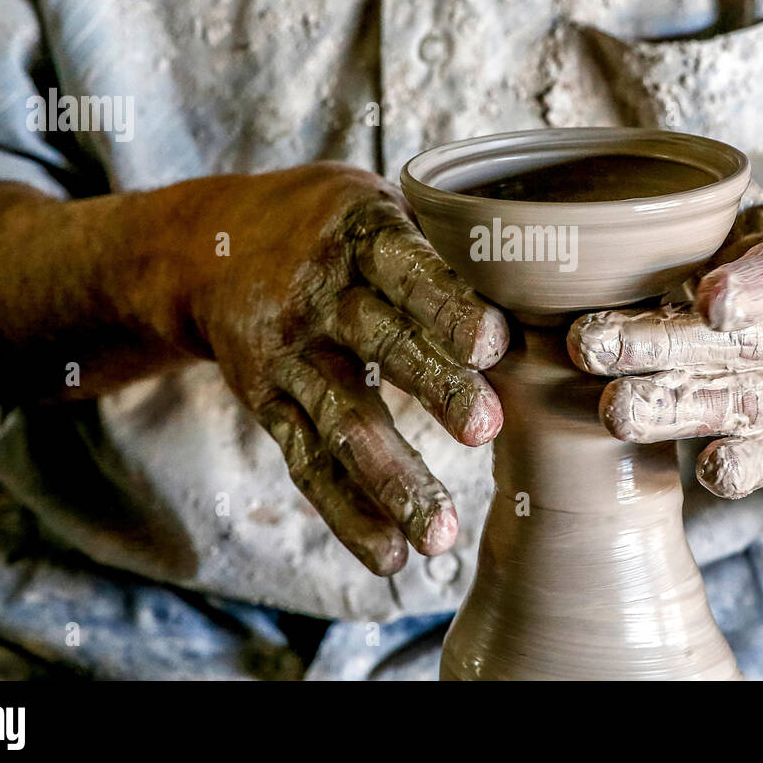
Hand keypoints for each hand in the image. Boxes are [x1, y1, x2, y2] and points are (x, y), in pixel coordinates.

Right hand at [180, 164, 508, 574]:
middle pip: (379, 342)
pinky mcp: (268, 403)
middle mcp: (318, 295)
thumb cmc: (332, 225)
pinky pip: (306, 463)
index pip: (405, 268)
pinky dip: (347, 514)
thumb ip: (444, 240)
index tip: (493, 341)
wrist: (211, 245)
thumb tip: (551, 273)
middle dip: (433, 386)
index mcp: (357, 235)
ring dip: (392, 478)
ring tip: (440, 536)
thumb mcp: (376, 204)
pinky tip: (390, 557)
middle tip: (485, 427)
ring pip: (342, 419)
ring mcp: (290, 354)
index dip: (447, 304)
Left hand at [567, 192, 762, 497]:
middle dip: (662, 347)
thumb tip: (620, 219)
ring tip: (617, 409)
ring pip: (746, 406)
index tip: (709, 300)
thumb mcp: (758, 227)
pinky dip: (743, 469)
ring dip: (677, 410)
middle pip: (744, 344)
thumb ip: (712, 220)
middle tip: (590, 346)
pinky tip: (706, 468)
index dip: (754, 287)